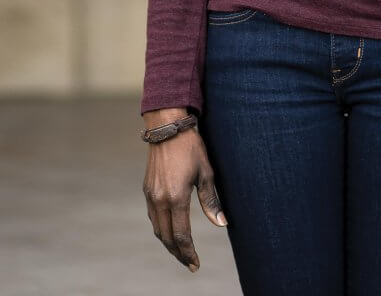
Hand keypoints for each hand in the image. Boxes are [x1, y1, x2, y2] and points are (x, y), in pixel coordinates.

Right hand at [142, 107, 226, 272]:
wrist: (167, 127)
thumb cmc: (190, 147)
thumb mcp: (205, 172)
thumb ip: (211, 200)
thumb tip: (222, 223)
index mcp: (176, 197)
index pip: (181, 236)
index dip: (189, 253)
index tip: (196, 264)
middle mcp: (159, 199)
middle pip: (166, 237)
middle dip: (178, 253)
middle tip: (190, 263)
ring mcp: (150, 195)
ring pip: (157, 229)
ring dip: (168, 243)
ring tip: (181, 251)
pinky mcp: (147, 189)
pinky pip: (153, 216)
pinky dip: (161, 228)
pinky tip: (170, 230)